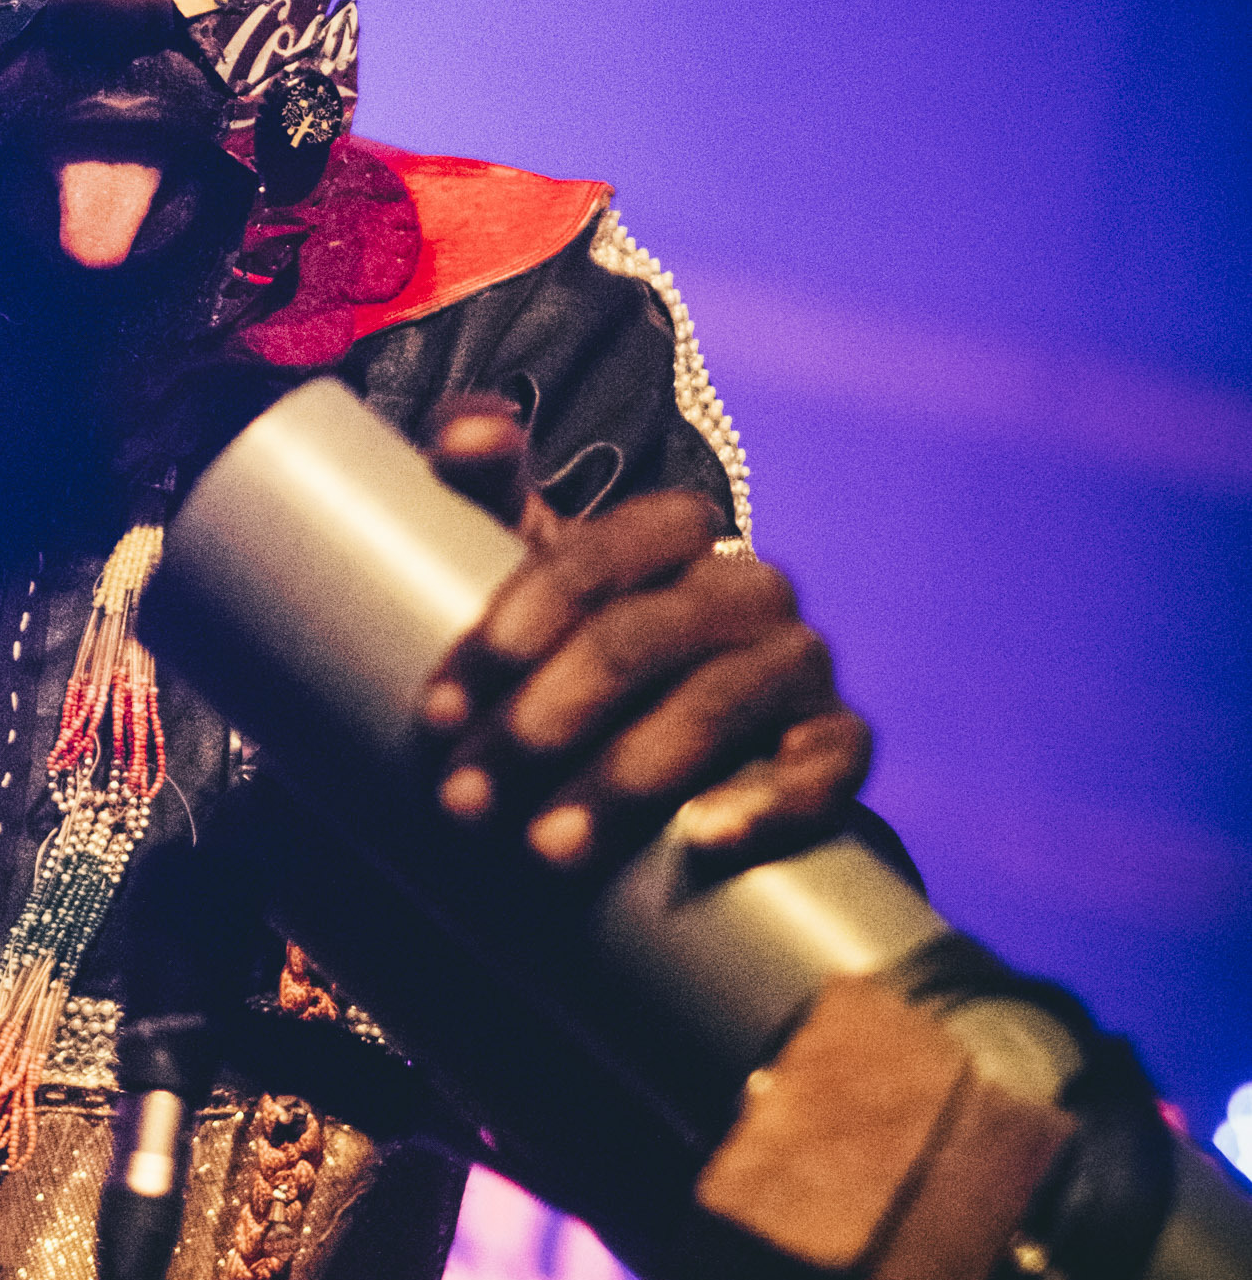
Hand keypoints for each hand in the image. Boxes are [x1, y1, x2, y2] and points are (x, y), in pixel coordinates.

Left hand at [415, 398, 869, 866]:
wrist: (685, 750)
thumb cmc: (584, 645)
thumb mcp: (534, 565)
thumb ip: (488, 485)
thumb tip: (465, 431)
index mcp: (676, 533)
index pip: (595, 558)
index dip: (512, 631)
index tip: (438, 713)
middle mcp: (748, 588)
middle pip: (640, 640)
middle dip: (541, 724)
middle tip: (463, 801)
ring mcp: (800, 666)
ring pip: (715, 708)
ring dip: (624, 780)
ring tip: (543, 847)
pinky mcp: (840, 746)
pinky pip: (822, 770)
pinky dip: (766, 805)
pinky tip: (702, 841)